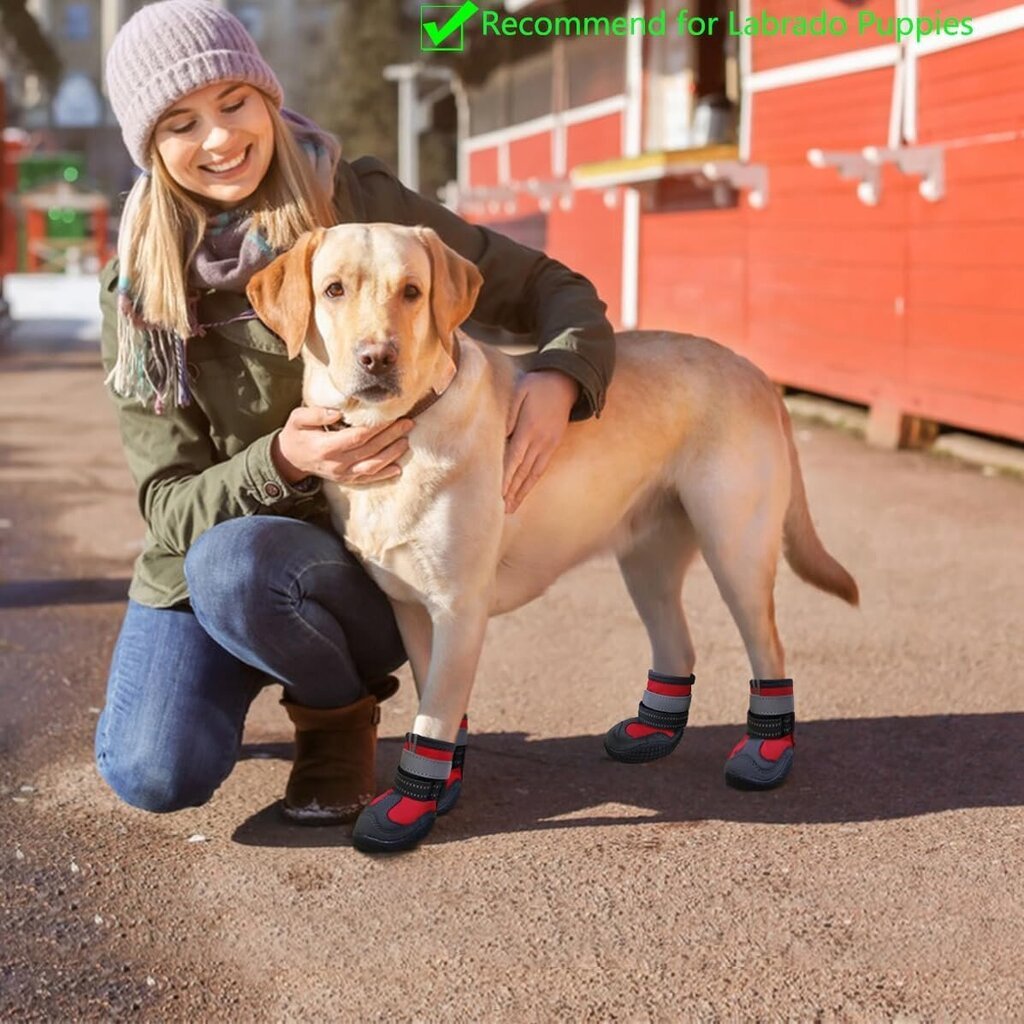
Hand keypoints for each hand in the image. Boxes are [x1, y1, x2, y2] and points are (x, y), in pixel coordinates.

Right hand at [272, 407, 413, 485]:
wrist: (290, 460)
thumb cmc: (296, 435)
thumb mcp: (297, 418)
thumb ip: (315, 414)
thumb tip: (337, 413)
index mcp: (327, 446)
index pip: (358, 436)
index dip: (377, 427)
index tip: (391, 415)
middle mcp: (337, 463)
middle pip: (370, 449)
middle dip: (391, 436)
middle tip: (407, 423)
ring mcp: (343, 474)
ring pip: (373, 466)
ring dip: (392, 454)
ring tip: (406, 440)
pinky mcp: (346, 480)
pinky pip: (369, 479)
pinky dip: (385, 474)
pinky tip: (398, 468)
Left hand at [503, 370, 578, 513]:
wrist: (566, 383)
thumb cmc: (538, 385)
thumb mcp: (520, 391)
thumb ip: (510, 413)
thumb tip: (501, 436)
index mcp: (530, 427)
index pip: (515, 457)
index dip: (506, 477)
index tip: (497, 493)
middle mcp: (540, 440)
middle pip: (523, 471)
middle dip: (511, 491)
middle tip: (499, 510)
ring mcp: (549, 445)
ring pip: (533, 474)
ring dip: (521, 492)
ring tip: (510, 509)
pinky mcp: (553, 446)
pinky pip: (540, 469)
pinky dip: (531, 483)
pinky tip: (523, 493)